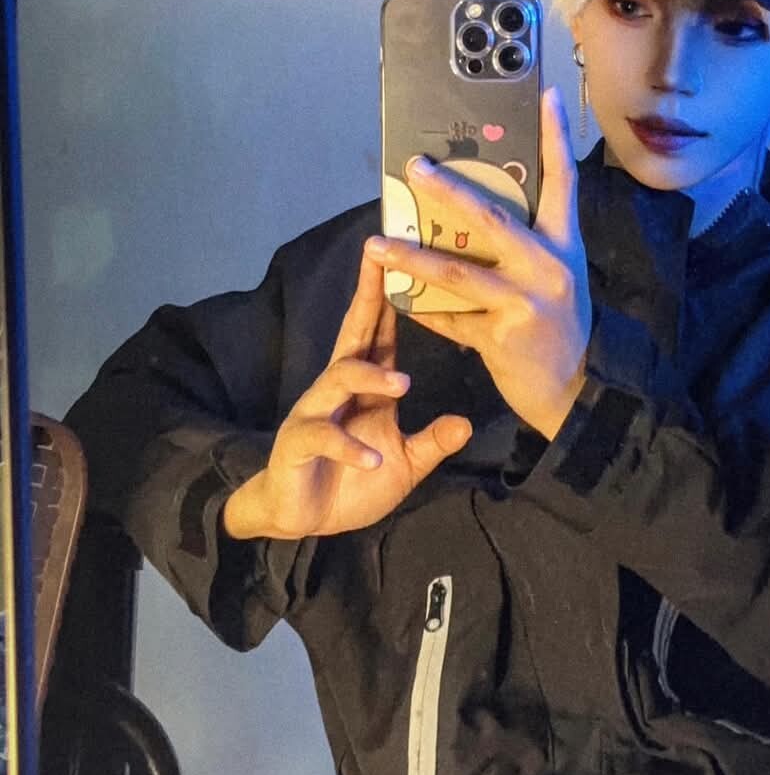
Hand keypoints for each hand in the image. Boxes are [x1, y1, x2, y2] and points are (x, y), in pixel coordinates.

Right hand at [222, 252, 471, 539]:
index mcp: (366, 388)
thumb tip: (467, 423)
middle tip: (380, 263)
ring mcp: (315, 413)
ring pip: (338, 378)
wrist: (303, 518)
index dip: (391, 297)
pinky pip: (322, 436)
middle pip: (353, 333)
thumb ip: (433, 441)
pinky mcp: (297, 443)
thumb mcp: (405, 463)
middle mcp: (338, 390)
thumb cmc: (353, 481)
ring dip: (369, 377)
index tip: (405, 257)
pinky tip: (371, 459)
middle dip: (367, 297)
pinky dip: (349, 447)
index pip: (380, 332)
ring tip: (401, 384)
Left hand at [364, 87, 590, 440]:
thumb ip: (525, 246)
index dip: (555, 137)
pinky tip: (397, 298)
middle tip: (414, 168)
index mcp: (563, 246)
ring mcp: (524, 304)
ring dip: (411, 257)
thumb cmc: (559, 329)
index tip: (544, 95)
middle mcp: (547, 269)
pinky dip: (422, 310)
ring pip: (457, 272)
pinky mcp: (500, 338)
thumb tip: (473, 210)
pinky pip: (449, 319)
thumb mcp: (556, 278)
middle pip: (491, 219)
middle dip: (448, 192)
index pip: (562, 181)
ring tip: (377, 244)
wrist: (571, 393)